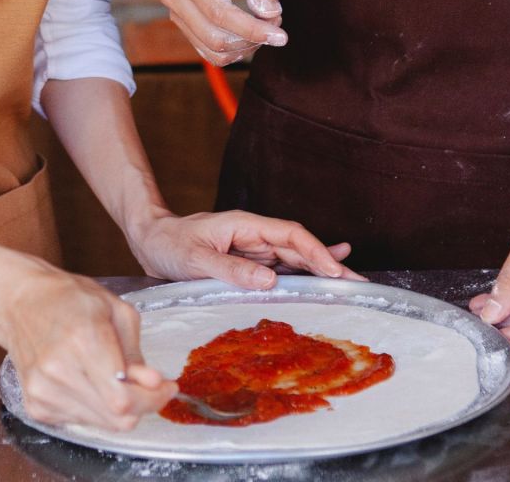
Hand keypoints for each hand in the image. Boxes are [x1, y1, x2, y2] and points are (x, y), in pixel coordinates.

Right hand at [1, 261, 176, 429]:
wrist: (20, 302)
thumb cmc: (69, 299)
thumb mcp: (115, 310)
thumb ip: (135, 351)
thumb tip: (153, 384)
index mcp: (83, 340)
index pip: (124, 398)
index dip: (152, 398)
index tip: (166, 386)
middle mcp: (59, 370)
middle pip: (117, 417)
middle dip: (142, 404)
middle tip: (148, 385)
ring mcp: (43, 391)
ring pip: (102, 424)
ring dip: (118, 407)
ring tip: (114, 378)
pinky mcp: (35, 405)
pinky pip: (81, 422)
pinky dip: (95, 407)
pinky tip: (90, 382)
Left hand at [128, 210, 366, 288]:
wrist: (151, 240)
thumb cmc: (169, 245)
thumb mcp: (194, 260)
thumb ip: (230, 270)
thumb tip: (269, 280)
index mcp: (244, 225)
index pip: (289, 235)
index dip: (315, 251)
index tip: (334, 270)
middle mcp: (254, 235)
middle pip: (300, 247)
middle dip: (329, 265)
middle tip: (358, 285)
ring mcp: (254, 248)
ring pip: (295, 259)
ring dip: (322, 271)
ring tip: (352, 285)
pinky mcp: (249, 262)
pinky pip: (282, 267)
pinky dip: (305, 270)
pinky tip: (328, 269)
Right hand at [161, 0, 286, 65]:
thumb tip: (270, 14)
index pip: (221, 15)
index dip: (253, 30)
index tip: (281, 35)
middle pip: (214, 37)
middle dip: (251, 39)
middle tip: (277, 25)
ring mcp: (174, 11)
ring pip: (211, 50)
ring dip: (243, 48)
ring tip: (265, 29)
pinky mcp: (182, 21)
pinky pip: (207, 49)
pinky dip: (233, 50)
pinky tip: (250, 36)